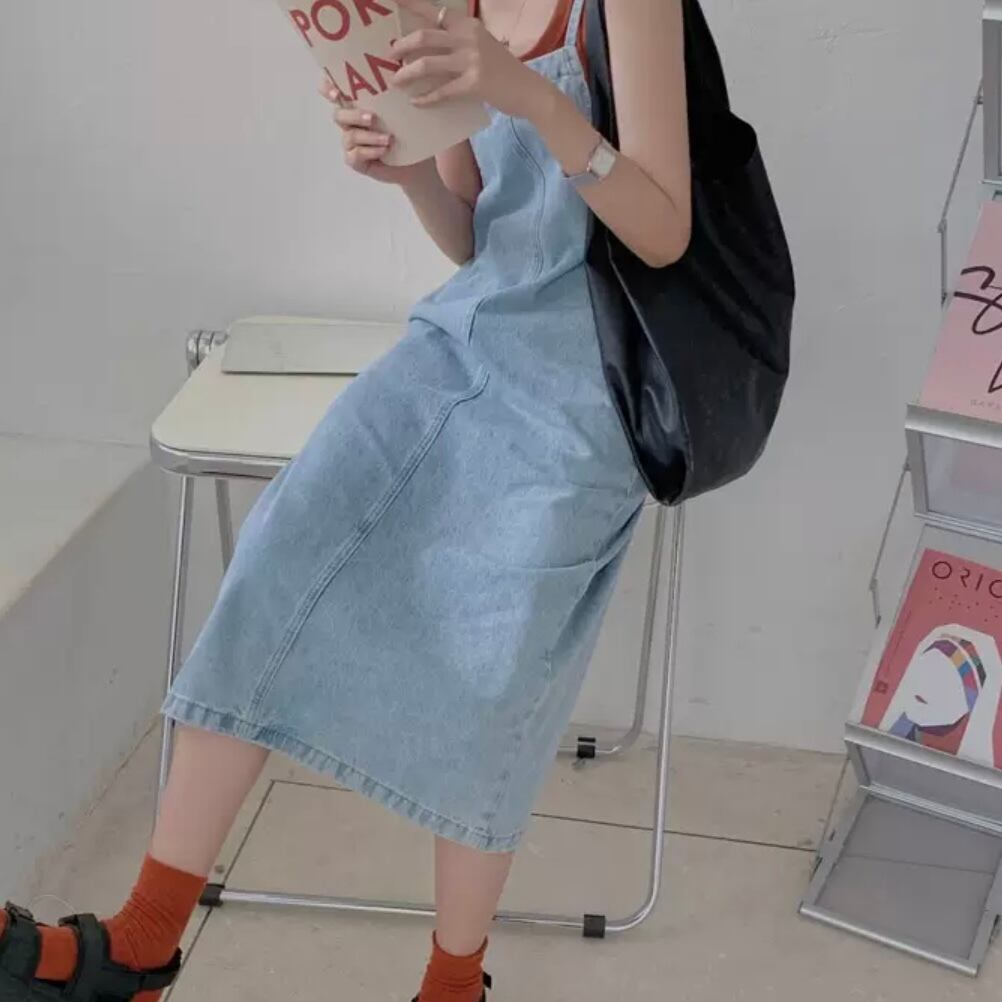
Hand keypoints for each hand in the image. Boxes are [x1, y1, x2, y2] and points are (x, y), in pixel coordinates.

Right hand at [319, 83, 434, 186]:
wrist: (418, 161)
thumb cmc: (409, 131)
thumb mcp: (403, 106)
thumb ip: (394, 86)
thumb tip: (401, 58)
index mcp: (357, 104)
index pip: (334, 91)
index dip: (328, 89)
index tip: (336, 91)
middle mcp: (350, 122)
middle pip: (339, 115)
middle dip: (353, 116)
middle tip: (372, 118)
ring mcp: (351, 142)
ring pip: (348, 136)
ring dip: (368, 137)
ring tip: (388, 139)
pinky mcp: (356, 161)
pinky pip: (354, 156)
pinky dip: (369, 152)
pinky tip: (383, 151)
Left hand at [389, 0, 541, 117]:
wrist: (529, 91)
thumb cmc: (503, 71)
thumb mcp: (482, 45)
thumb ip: (458, 41)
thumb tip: (427, 47)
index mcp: (468, 25)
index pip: (434, 11)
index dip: (412, 5)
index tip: (393, 1)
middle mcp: (468, 38)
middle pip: (424, 36)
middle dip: (402, 46)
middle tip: (390, 55)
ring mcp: (471, 60)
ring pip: (427, 63)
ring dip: (407, 73)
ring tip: (396, 81)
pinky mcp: (474, 84)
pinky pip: (442, 91)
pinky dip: (426, 98)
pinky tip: (416, 103)